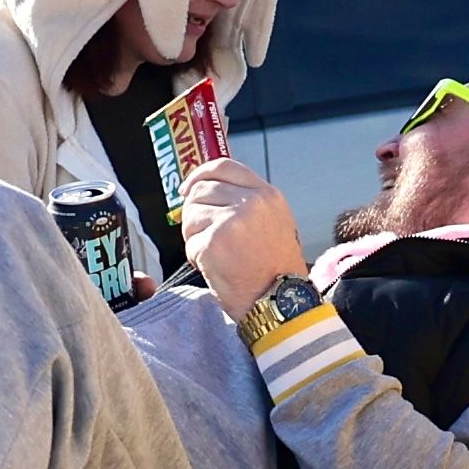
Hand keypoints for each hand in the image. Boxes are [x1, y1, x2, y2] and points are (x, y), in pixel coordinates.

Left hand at [183, 157, 306, 307]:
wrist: (281, 302)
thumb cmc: (276, 270)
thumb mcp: (275, 223)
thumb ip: (247, 202)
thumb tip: (207, 192)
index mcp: (267, 195)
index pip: (224, 166)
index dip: (200, 175)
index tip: (188, 188)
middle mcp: (250, 203)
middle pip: (201, 191)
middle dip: (194, 213)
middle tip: (204, 234)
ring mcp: (231, 222)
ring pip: (190, 215)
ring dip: (194, 237)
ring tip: (215, 254)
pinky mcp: (213, 243)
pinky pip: (190, 243)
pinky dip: (196, 258)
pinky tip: (214, 268)